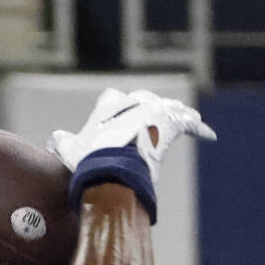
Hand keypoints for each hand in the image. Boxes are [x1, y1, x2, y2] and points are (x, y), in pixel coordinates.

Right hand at [50, 87, 215, 181]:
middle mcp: (134, 102)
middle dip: (149, 107)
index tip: (116, 117)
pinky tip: (209, 135)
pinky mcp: (172, 124)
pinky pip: (189, 124)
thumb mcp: (70, 150)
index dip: (113, 107)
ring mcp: (155, 111)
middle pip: (145, 100)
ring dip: (176, 114)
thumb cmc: (88, 159)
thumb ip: (64, 142)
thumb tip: (55, 138)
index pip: (112, 99)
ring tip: (184, 118)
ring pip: (169, 109)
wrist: (111, 166)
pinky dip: (199, 129)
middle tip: (155, 117)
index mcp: (108, 104)